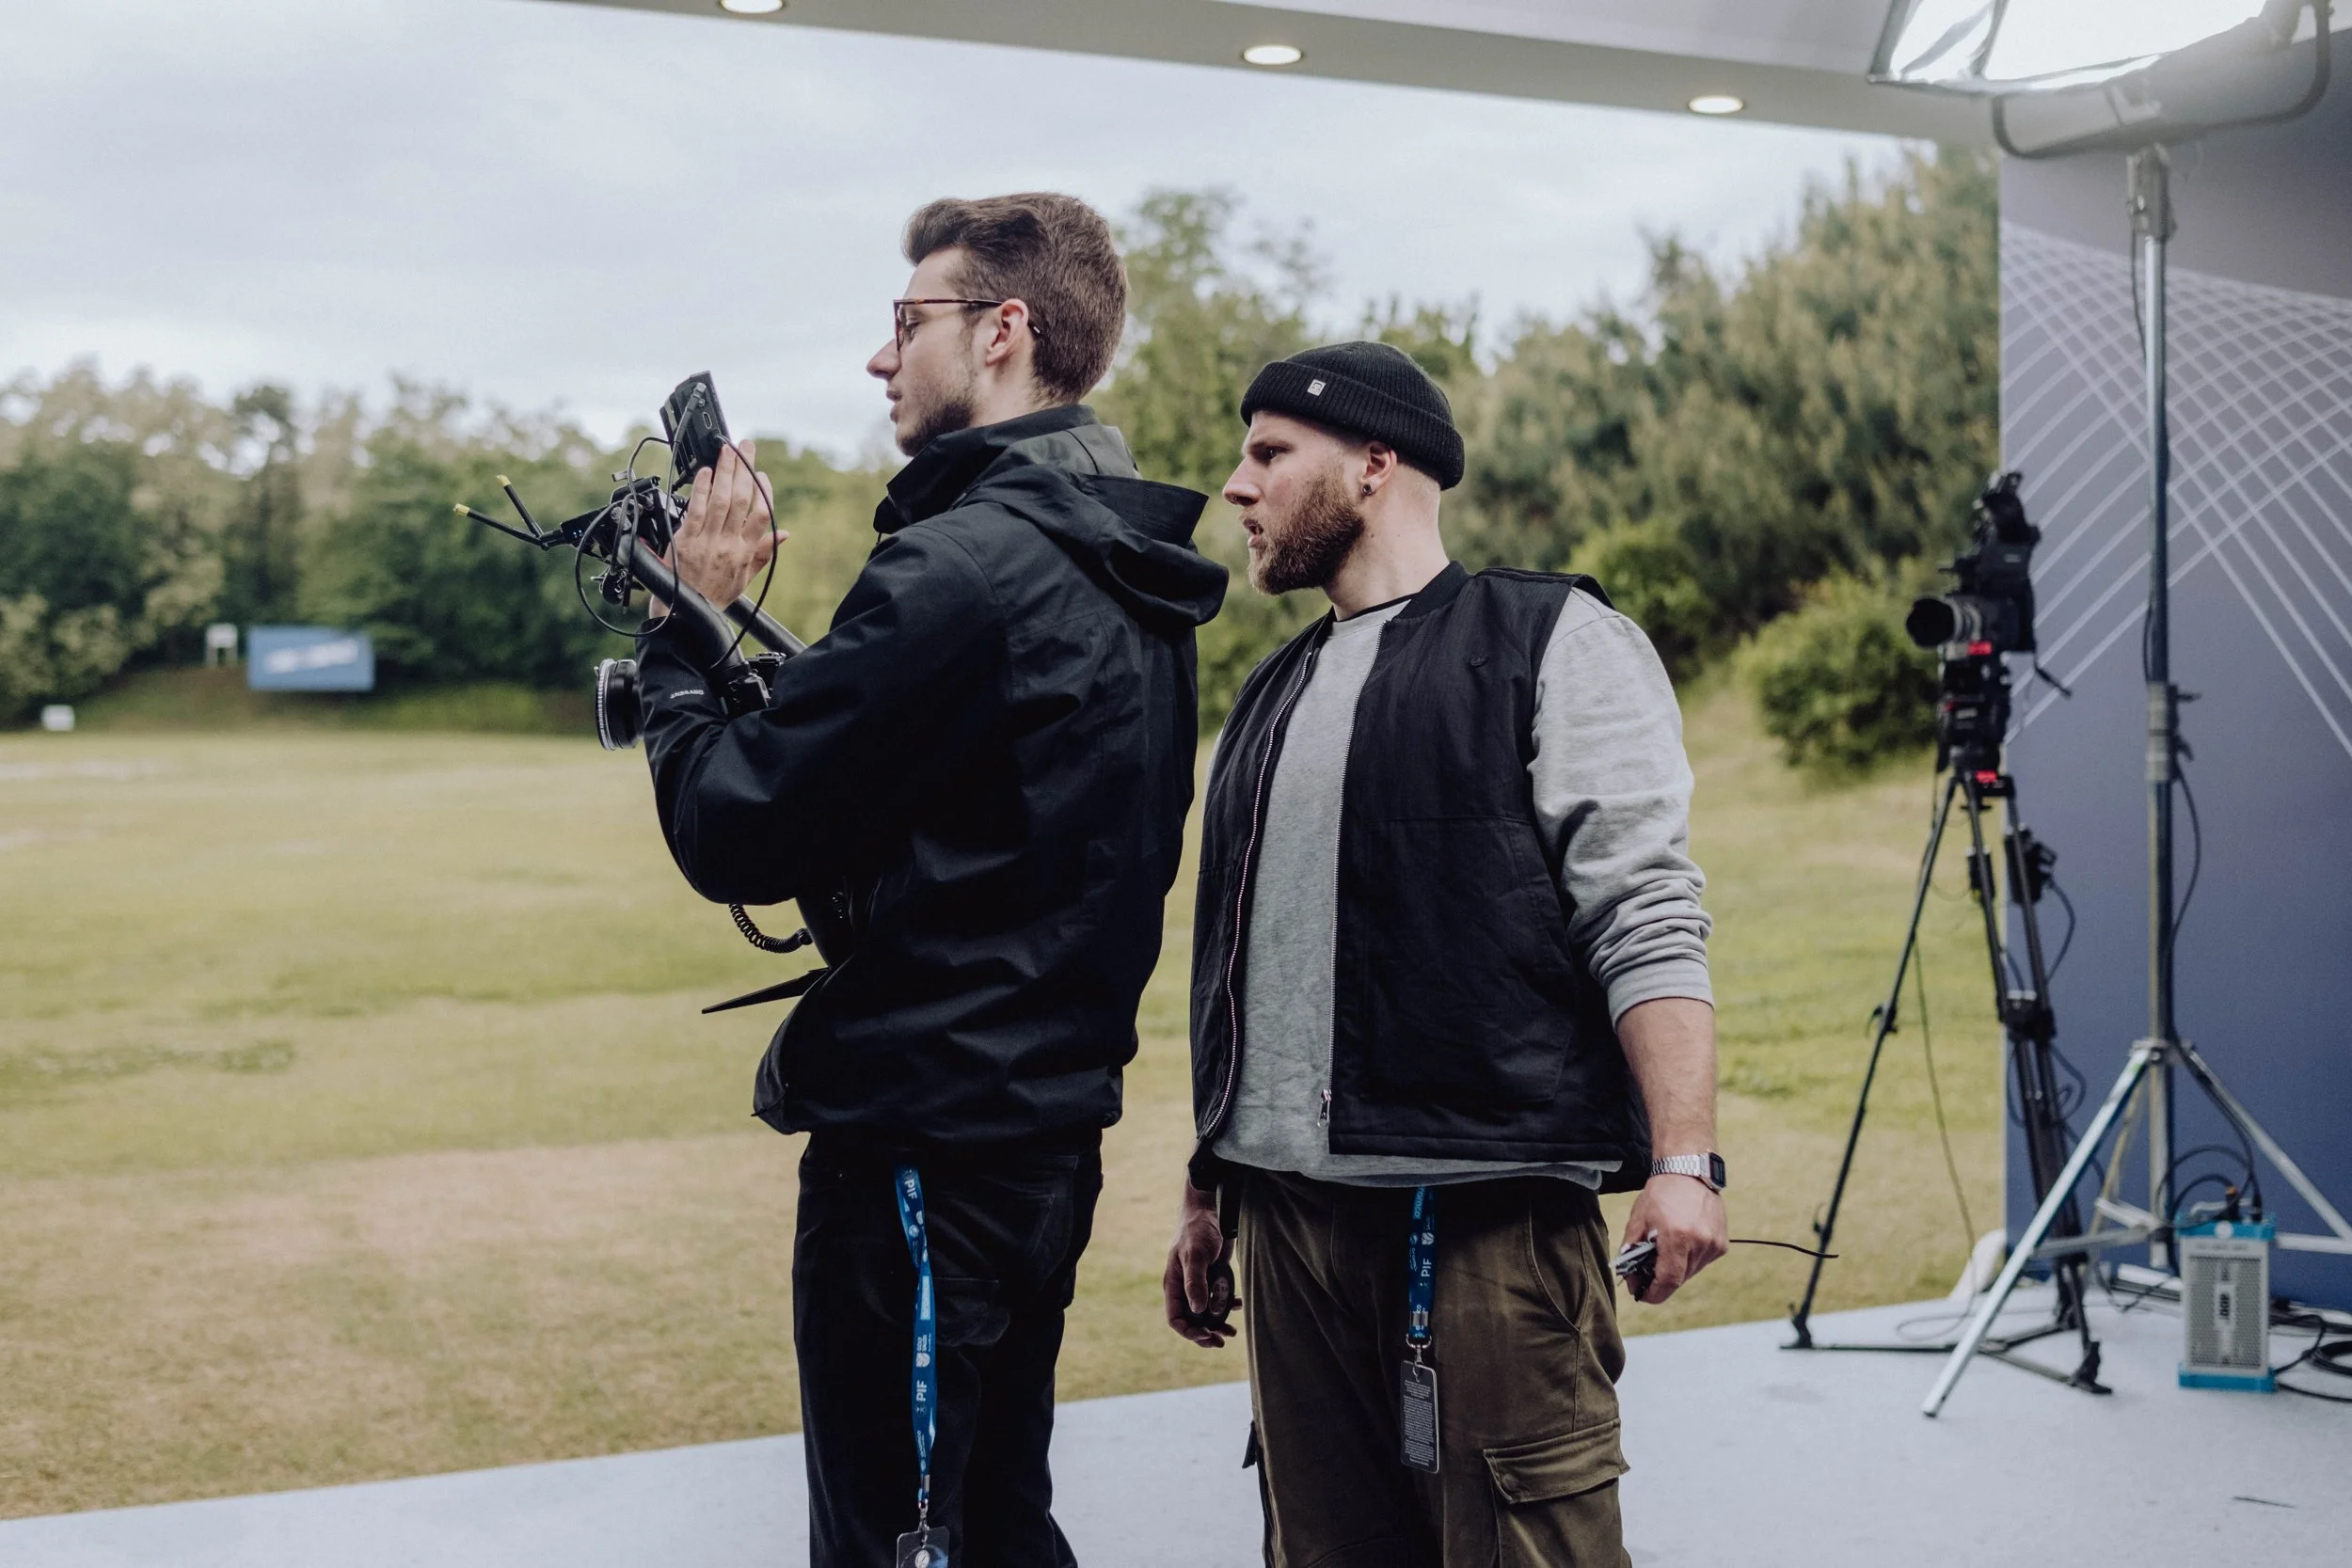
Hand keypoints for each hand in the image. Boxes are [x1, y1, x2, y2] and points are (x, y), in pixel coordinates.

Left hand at [656, 439, 784, 612]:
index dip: (764, 492)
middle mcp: (729, 544)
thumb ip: (765, 553)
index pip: (762, 516)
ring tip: (727, 451)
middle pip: (742, 500)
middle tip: (745, 447)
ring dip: (725, 472)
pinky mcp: (686, 541)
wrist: (687, 614)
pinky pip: (696, 510)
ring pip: (721, 501)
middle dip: (745, 470)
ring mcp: (707, 541)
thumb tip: (785, 534)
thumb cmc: (715, 596)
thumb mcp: (746, 578)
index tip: (762, 475)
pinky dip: (702, 489)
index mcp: (746, 552)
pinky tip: (706, 473)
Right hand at [1163, 1181, 1237, 1347]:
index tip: (1206, 1335)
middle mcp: (1185, 1288)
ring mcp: (1199, 1283)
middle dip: (1204, 1334)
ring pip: (1206, 1313)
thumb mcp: (1195, 1256)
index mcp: (1174, 1285)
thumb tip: (1199, 1311)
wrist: (1210, 1211)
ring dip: (1217, 1324)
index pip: (1175, 1318)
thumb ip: (1195, 1283)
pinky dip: (1228, 1305)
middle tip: (1221, 1341)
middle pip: (1191, 1320)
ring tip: (1232, 1333)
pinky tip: (1238, 1304)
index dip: (1189, 1331)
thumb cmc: (1197, 1230)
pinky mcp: (1213, 1277)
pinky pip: (1218, 1298)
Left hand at [1619, 1174, 1727, 1304]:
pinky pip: (1702, 1262)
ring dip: (1676, 1268)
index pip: (1668, 1281)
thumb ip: (1632, 1251)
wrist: (1688, 1172)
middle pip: (1678, 1279)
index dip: (1654, 1293)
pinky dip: (1689, 1258)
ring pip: (1691, 1272)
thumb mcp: (1638, 1220)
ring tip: (1665, 1247)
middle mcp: (1699, 1243)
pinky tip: (1682, 1240)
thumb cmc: (1661, 1194)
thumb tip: (1630, 1277)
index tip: (1642, 1294)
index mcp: (1677, 1238)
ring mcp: (1713, 1244)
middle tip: (1647, 1268)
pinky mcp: (1721, 1244)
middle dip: (1661, 1279)